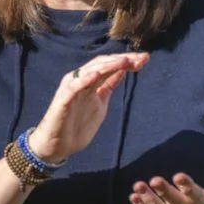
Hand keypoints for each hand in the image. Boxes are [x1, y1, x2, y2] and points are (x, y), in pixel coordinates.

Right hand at [29, 53, 147, 163]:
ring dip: (107, 65)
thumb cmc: (76, 126)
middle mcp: (80, 81)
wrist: (57, 145)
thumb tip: (122, 71)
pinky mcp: (62, 100)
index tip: (145, 59)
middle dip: (122, 60)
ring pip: (89, 71)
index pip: (109, 65)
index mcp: (90, 82)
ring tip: (124, 61)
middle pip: (102, 64)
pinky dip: (83, 80)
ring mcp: (71, 89)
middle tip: (141, 58)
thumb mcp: (100, 103)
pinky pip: (73, 87)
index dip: (127, 61)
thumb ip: (108, 87)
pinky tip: (96, 75)